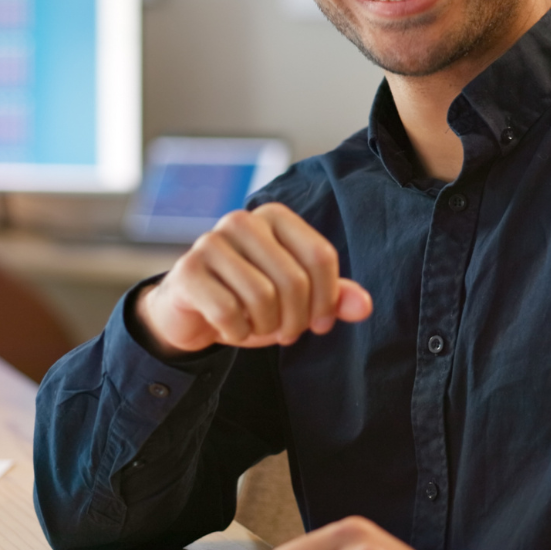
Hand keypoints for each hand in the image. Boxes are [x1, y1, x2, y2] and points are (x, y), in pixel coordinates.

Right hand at [137, 203, 371, 354]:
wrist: (192, 313)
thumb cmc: (250, 299)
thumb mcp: (297, 299)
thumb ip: (333, 298)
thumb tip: (364, 307)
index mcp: (274, 216)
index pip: (320, 256)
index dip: (328, 299)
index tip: (320, 322)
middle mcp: (242, 221)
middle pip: (294, 280)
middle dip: (296, 319)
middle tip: (288, 332)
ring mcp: (210, 243)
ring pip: (261, 297)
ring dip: (266, 327)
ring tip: (259, 327)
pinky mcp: (186, 271)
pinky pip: (227, 311)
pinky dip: (237, 332)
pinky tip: (232, 328)